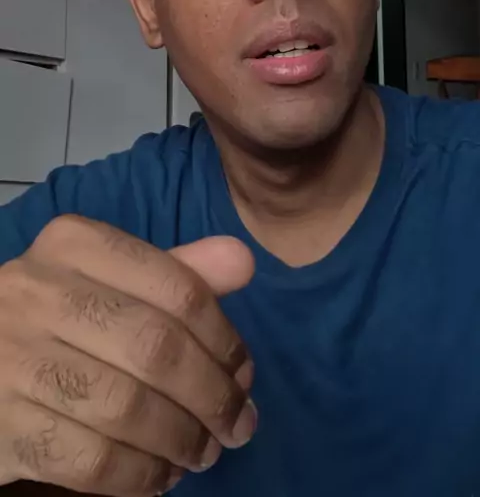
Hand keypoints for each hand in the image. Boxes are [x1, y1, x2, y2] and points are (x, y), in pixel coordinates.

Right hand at [0, 216, 254, 494]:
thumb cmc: (59, 316)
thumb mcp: (113, 279)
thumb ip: (179, 273)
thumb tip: (243, 261)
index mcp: (74, 244)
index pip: (176, 287)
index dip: (224, 338)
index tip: (244, 373)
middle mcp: (35, 290)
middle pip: (155, 348)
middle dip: (212, 395)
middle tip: (238, 425)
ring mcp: (10, 358)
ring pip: (124, 408)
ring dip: (181, 440)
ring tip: (203, 452)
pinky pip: (89, 461)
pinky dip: (139, 475)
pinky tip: (160, 475)